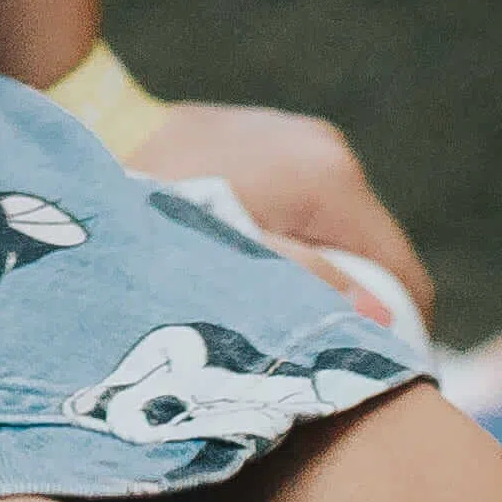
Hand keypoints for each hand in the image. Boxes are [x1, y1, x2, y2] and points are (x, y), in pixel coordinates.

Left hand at [115, 97, 434, 334]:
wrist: (96, 124)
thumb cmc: (157, 203)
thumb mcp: (228, 259)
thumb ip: (304, 287)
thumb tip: (378, 323)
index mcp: (330, 182)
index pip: (405, 277)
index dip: (398, 336)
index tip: (369, 377)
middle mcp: (329, 152)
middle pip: (376, 255)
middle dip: (357, 307)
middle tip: (312, 354)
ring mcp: (302, 138)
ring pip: (341, 233)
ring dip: (323, 274)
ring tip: (275, 310)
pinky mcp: (276, 137)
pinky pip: (309, 207)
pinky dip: (296, 242)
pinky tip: (252, 264)